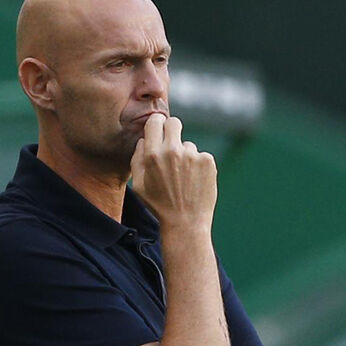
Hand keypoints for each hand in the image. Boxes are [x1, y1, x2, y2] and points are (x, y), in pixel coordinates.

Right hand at [130, 114, 216, 228]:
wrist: (185, 223)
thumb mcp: (138, 185)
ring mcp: (192, 155)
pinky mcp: (207, 161)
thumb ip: (137, 158)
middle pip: (174, 123)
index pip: (155, 121)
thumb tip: (143, 140)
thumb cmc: (159, 205)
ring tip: (183, 179)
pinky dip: (198, 166)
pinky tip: (194, 182)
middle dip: (172, 130)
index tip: (159, 130)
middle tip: (172, 145)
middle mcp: (173, 151)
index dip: (157, 125)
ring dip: (185, 156)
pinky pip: (200, 156)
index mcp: (152, 155)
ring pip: (188, 145)